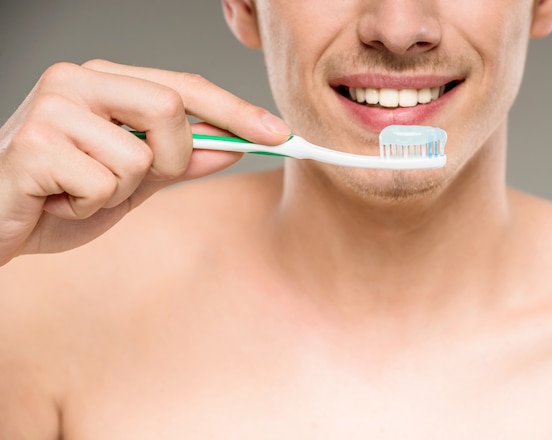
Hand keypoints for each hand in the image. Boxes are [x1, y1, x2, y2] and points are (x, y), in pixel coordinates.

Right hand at [0, 59, 289, 265]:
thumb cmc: (61, 195)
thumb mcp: (133, 180)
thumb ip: (180, 161)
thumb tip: (233, 147)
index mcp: (105, 81)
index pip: (185, 87)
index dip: (236, 111)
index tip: (279, 134)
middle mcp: (78, 81)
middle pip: (171, 107)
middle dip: (173, 157)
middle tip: (139, 178)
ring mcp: (53, 108)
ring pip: (140, 156)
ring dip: (121, 191)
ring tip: (82, 192)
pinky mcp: (33, 144)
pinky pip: (104, 185)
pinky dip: (91, 207)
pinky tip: (59, 201)